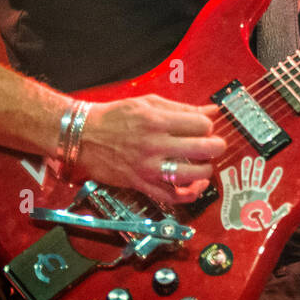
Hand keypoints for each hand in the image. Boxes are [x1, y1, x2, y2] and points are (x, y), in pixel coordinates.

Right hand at [73, 95, 225, 206]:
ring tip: (205, 164)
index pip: (201, 125)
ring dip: (206, 171)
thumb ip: (182, 108)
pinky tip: (196, 185)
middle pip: (202, 149)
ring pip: (191, 175)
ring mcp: (148, 168)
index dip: (208, 125)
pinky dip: (189, 195)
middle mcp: (154, 145)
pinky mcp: (141, 184)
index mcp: (157, 121)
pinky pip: (172, 197)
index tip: (204, 126)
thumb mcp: (148, 103)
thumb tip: (212, 110)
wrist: (83, 136)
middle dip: (216, 146)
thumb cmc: (115, 116)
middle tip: (214, 145)